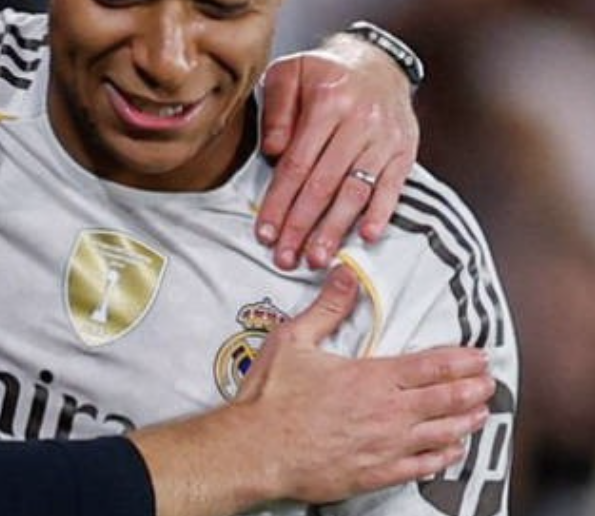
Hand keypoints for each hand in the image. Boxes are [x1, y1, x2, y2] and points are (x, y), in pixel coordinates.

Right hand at [236, 266, 492, 503]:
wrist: (257, 450)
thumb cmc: (272, 397)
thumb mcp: (294, 339)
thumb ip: (327, 307)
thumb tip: (347, 274)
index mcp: (372, 378)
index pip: (431, 366)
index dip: (461, 360)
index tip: (479, 356)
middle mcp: (388, 413)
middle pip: (446, 399)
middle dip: (473, 389)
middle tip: (489, 382)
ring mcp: (386, 446)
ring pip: (442, 433)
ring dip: (467, 421)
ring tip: (482, 412)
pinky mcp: (377, 473)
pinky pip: (423, 466)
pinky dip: (445, 456)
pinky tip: (452, 450)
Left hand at [257, 35, 418, 268]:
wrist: (376, 61)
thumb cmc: (324, 72)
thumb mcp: (289, 72)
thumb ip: (277, 110)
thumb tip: (272, 151)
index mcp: (327, 101)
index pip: (297, 163)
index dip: (280, 201)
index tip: (266, 232)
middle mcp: (360, 121)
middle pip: (325, 183)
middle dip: (303, 225)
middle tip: (287, 258)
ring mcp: (386, 137)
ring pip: (357, 190)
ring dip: (336, 229)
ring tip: (318, 258)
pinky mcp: (405, 150)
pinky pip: (394, 187)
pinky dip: (381, 213)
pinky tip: (365, 236)